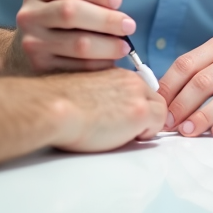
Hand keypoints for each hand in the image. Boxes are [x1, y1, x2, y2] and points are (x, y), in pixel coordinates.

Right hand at [14, 0, 135, 71]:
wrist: (21, 54)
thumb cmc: (52, 22)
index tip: (118, 0)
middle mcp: (30, 16)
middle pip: (71, 12)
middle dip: (106, 19)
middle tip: (129, 25)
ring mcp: (33, 43)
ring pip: (77, 43)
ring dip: (107, 45)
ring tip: (124, 46)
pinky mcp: (41, 68)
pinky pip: (77, 67)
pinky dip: (99, 64)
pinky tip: (110, 61)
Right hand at [45, 68, 167, 151]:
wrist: (52, 108)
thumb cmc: (57, 104)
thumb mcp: (84, 90)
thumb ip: (100, 94)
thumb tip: (103, 108)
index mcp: (115, 73)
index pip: (139, 88)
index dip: (135, 105)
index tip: (126, 118)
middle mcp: (129, 80)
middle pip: (153, 97)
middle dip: (145, 115)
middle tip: (129, 130)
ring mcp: (137, 95)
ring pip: (160, 110)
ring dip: (147, 125)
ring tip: (126, 136)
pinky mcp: (139, 112)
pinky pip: (158, 125)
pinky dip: (146, 135)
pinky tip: (125, 138)